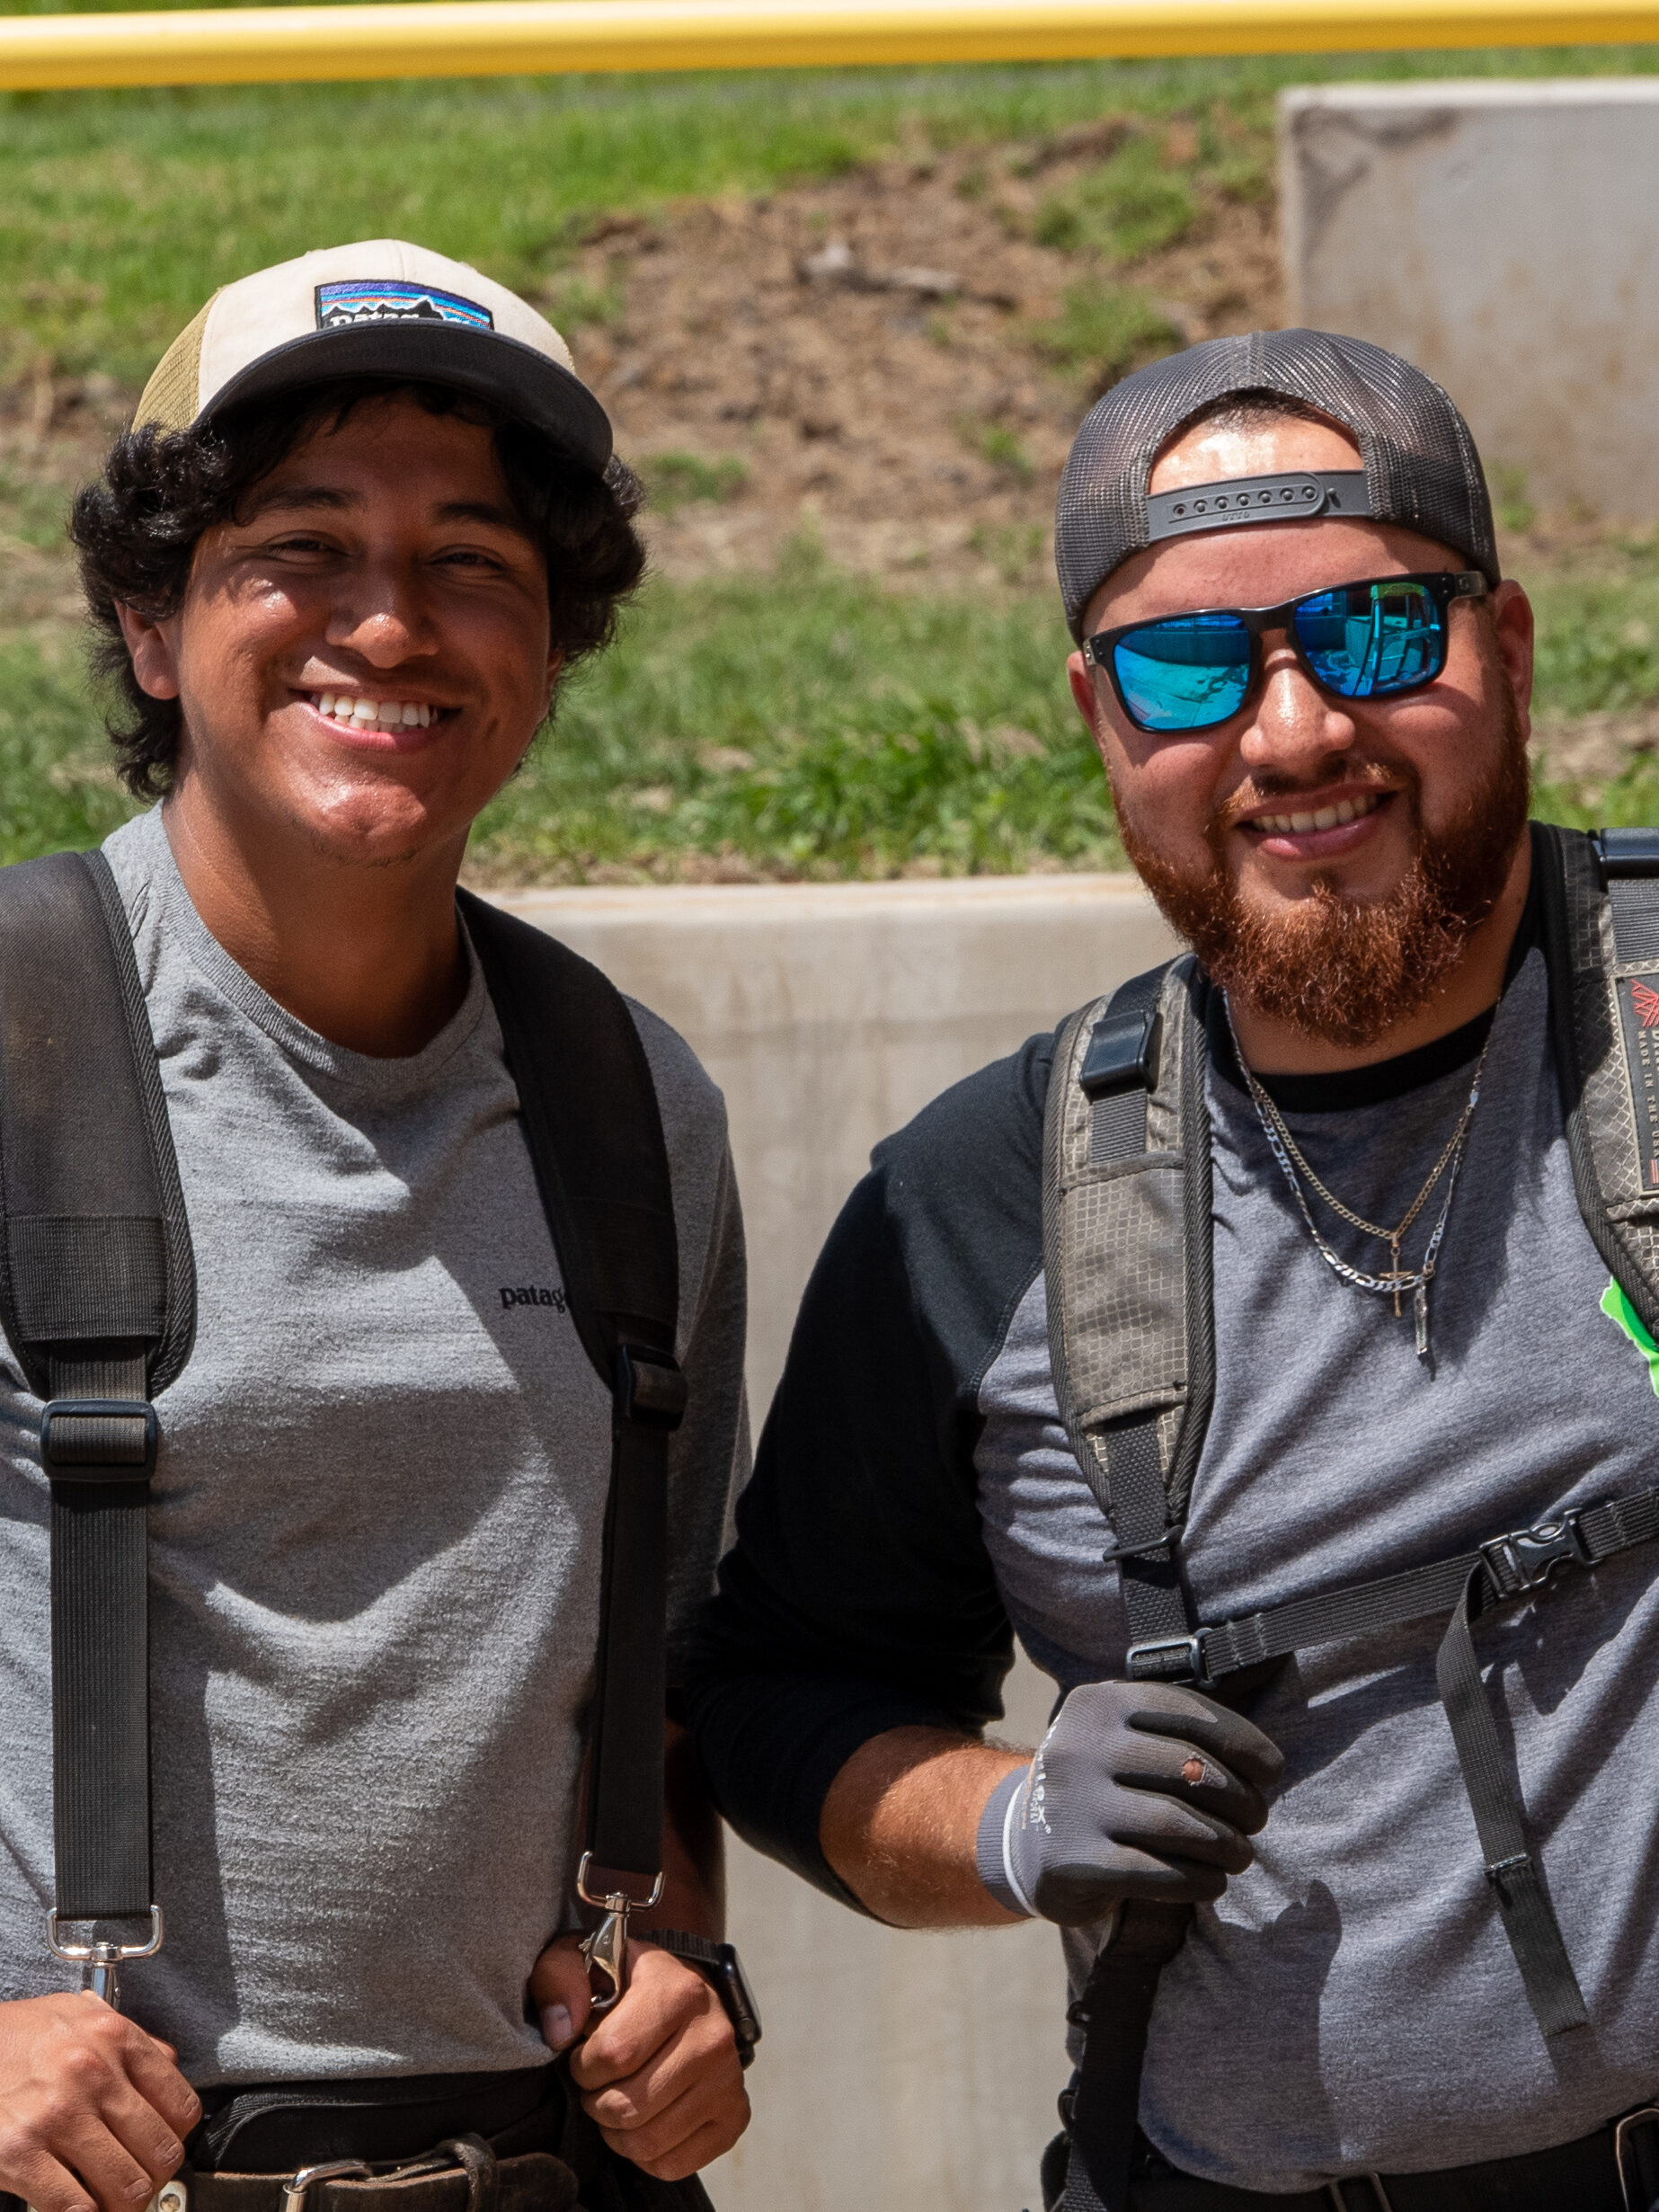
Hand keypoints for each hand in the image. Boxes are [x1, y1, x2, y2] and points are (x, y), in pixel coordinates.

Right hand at [0, 1993, 199, 2211]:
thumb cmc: (15, 2034)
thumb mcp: (80, 2014)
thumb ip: (129, 2041)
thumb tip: (169, 2066)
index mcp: (115, 2038)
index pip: (181, 2106)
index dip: (176, 2138)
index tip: (162, 2149)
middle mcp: (93, 2074)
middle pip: (160, 2151)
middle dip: (153, 2177)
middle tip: (137, 2183)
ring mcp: (58, 2116)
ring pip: (126, 2185)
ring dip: (122, 2203)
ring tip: (109, 2200)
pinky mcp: (20, 2153)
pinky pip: (74, 2206)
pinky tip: (77, 2207)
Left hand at [530, 1934, 748, 2180]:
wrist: (685, 1997)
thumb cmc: (629, 1985)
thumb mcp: (588, 1963)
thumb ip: (560, 1978)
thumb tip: (561, 2030)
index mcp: (680, 1991)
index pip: (614, 2054)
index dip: (583, 2065)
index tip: (584, 2055)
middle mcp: (713, 2036)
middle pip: (627, 2107)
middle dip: (596, 2102)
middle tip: (598, 2083)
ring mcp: (729, 2080)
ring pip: (646, 2142)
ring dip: (615, 2132)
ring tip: (616, 2099)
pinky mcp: (734, 2117)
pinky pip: (670, 2164)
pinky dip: (644, 2154)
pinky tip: (643, 2119)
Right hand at [980, 1679, 1283, 1924]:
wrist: (1026, 1839)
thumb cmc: (1103, 1784)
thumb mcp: (1124, 1737)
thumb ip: (1179, 1734)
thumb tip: (1265, 1762)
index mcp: (1099, 1703)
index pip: (1188, 1712)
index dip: (1242, 1741)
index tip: (1273, 1770)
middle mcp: (1080, 1745)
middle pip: (1189, 1768)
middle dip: (1240, 1799)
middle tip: (1255, 1820)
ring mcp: (1071, 1804)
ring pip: (1177, 1823)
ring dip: (1226, 1844)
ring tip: (1240, 1854)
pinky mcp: (1071, 1861)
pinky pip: (1156, 1872)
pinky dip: (1199, 1880)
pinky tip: (1211, 1882)